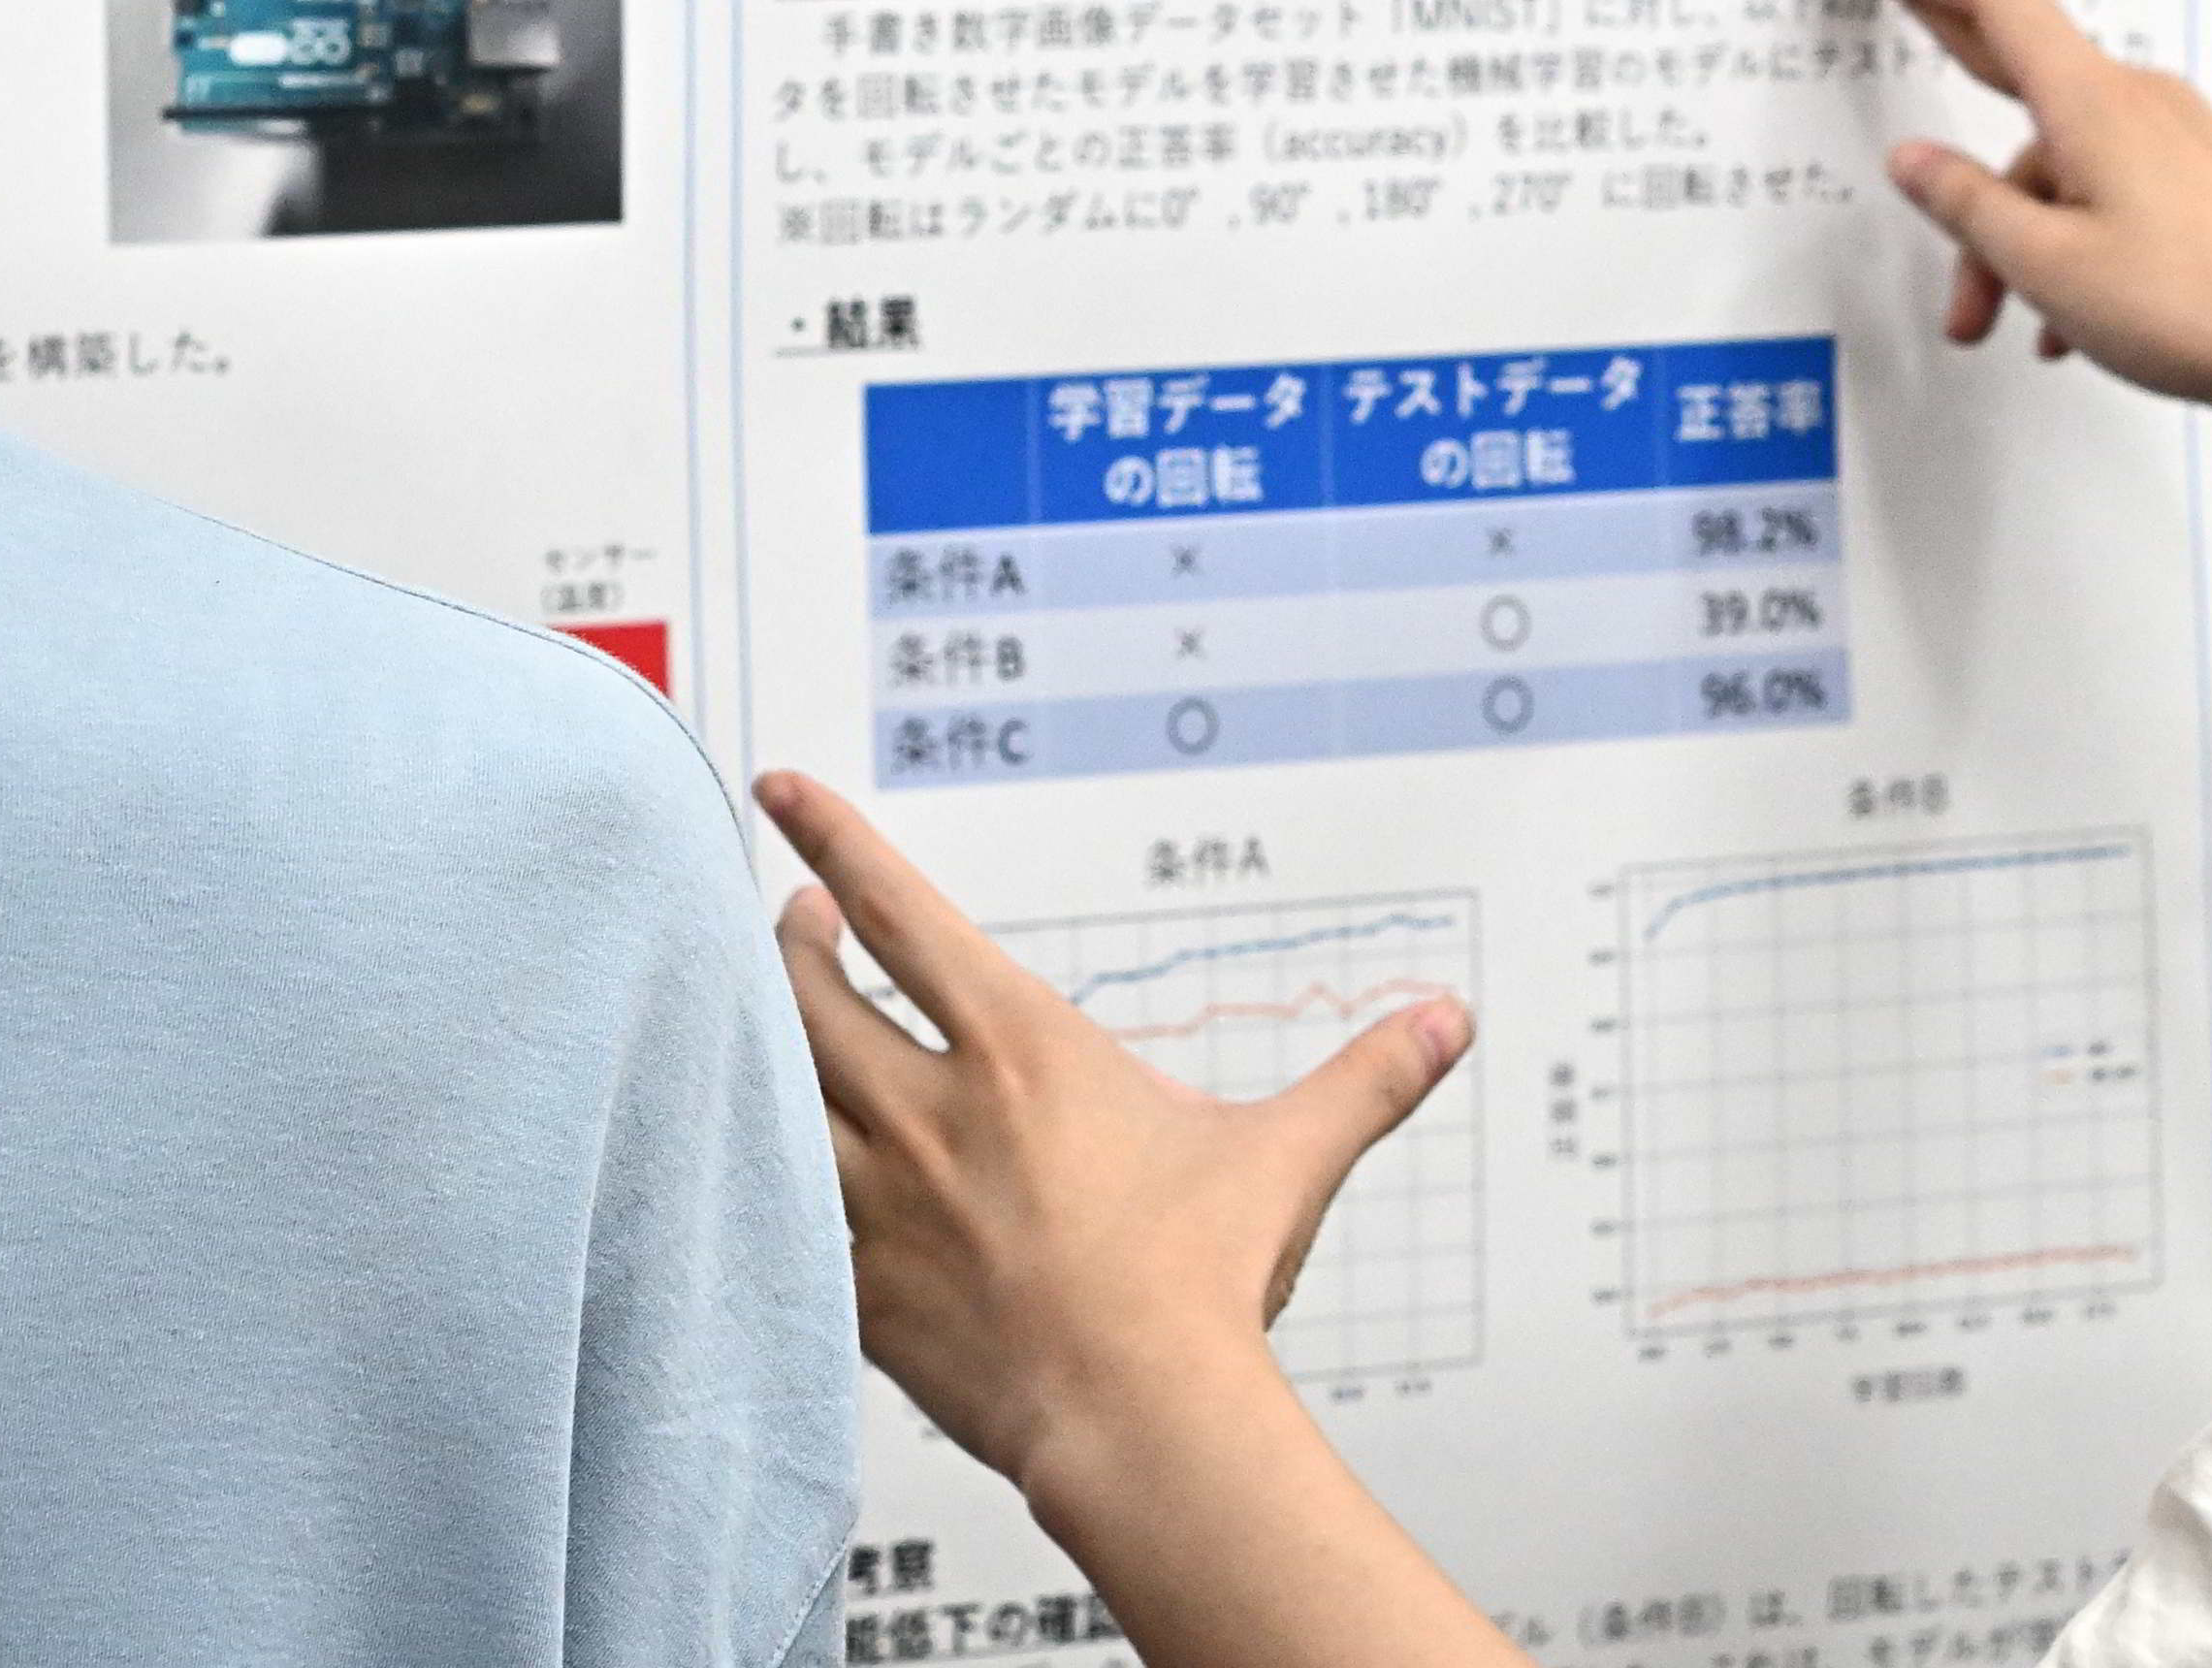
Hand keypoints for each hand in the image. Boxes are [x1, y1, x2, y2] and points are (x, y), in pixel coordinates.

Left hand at [758, 771, 1469, 1516]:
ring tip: (769, 1023)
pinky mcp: (862, 1287)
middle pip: (808, 995)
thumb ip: (1365, 1079)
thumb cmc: (1207, 1286)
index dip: (834, 840)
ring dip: (763, 1047)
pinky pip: (780, 1214)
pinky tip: (766, 1170)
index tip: (782, 790)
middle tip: (794, 920)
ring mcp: (885, 1201)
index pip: (899, 914)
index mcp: (1022, 1053)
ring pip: (776, 1095)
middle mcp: (934, 1111)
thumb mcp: (1287, 1160)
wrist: (1139, 1421)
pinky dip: (763, 1177)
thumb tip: (1448, 1020)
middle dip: (790, 944)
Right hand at [1830, 0, 2211, 428]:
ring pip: (2050, 158)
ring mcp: (2169, 133)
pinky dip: (2062, 237)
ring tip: (1991, 319)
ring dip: (2006, 231)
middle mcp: (2132, 99)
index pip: (1989, 0)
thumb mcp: (2048, 264)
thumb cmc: (2198, 306)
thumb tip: (1913, 162)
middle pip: (2010, 43)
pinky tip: (2062, 319)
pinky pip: (2098, 184)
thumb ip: (1968, 205)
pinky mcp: (2192, 173)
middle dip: (1932, 19)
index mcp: (2090, 102)